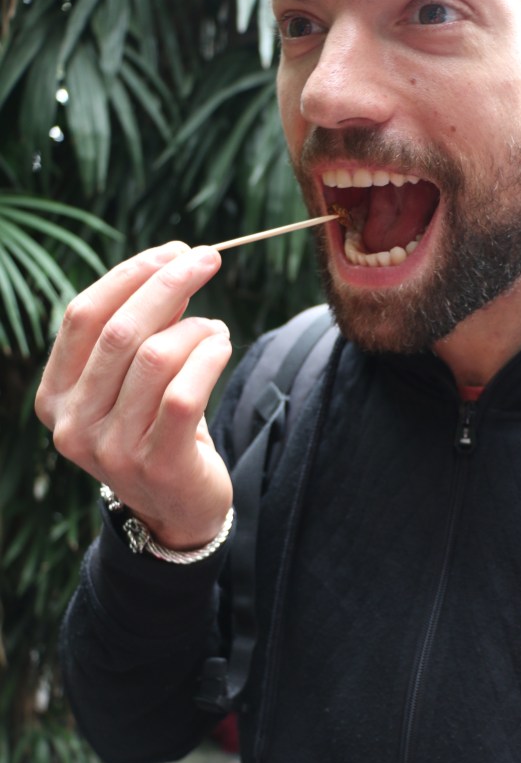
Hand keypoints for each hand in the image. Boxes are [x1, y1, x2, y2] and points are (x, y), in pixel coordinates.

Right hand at [35, 242, 233, 550]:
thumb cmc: (154, 431)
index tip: (173, 251)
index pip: (82, 316)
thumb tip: (170, 267)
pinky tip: (222, 345)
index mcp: (55, 397)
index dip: (129, 276)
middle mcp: (73, 425)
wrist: (177, 511)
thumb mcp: (130, 384)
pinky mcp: (157, 464)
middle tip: (208, 259)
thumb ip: (136, 333)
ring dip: (196, 328)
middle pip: (120, 331)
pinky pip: (185, 392)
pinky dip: (210, 356)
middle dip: (169, 284)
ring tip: (215, 328)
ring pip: (156, 357)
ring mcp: (111, 449)